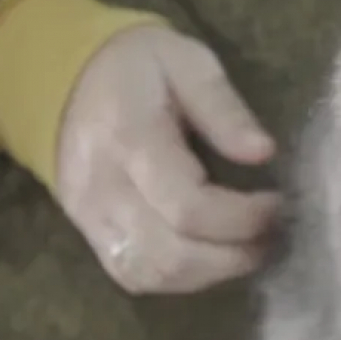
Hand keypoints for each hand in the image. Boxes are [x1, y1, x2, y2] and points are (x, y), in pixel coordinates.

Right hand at [56, 24, 280, 293]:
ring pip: (154, 275)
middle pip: (173, 255)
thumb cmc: (136, 65)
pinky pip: (134, 276)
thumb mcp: (187, 62)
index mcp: (128, 141)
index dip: (244, 218)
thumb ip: (224, 107)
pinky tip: (213, 255)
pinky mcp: (88, 235)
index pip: (189, 208)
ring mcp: (89, 219)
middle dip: (235, 254)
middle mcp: (102, 190)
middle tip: (272, 232)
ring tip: (250, 246)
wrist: (61, 76)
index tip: (279, 203)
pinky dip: (182, 278)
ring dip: (213, 272)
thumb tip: (264, 153)